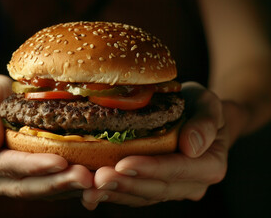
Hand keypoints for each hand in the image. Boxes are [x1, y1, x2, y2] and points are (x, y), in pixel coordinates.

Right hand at [0, 75, 92, 199]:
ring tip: (91, 181)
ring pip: (39, 193)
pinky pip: (48, 191)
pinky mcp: (27, 184)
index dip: (33, 165)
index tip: (60, 161)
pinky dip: (68, 189)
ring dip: (66, 189)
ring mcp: (9, 185)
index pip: (7, 165)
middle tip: (85, 177)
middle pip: (26, 186)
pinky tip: (88, 182)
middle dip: (57, 182)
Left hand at [82, 82, 238, 208]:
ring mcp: (173, 189)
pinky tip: (91, 191)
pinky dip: (113, 193)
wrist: (195, 116)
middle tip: (98, 178)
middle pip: (157, 189)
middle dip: (126, 184)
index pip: (178, 170)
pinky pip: (134, 195)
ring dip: (115, 193)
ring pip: (142, 196)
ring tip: (90, 186)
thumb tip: (192, 146)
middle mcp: (192, 184)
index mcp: (210, 165)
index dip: (150, 169)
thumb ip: (206, 123)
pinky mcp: (155, 188)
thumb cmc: (200, 107)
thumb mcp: (208, 104)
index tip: (123, 164)